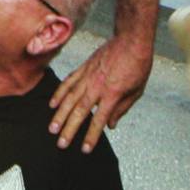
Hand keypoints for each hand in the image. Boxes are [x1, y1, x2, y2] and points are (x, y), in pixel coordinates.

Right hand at [49, 32, 152, 151]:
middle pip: (80, 112)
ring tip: (52, 128)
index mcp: (113, 94)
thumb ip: (122, 109)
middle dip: (69, 129)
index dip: (91, 136)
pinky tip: (52, 104)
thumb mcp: (137, 91)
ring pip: (70, 98)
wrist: (132, 40)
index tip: (85, 149)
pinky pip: (68, 82)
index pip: (99, 120)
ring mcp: (88, 76)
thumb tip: (110, 125)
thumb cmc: (138, 65)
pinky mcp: (84, 68)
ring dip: (60, 115)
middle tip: (61, 143)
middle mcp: (97, 86)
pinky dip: (59, 93)